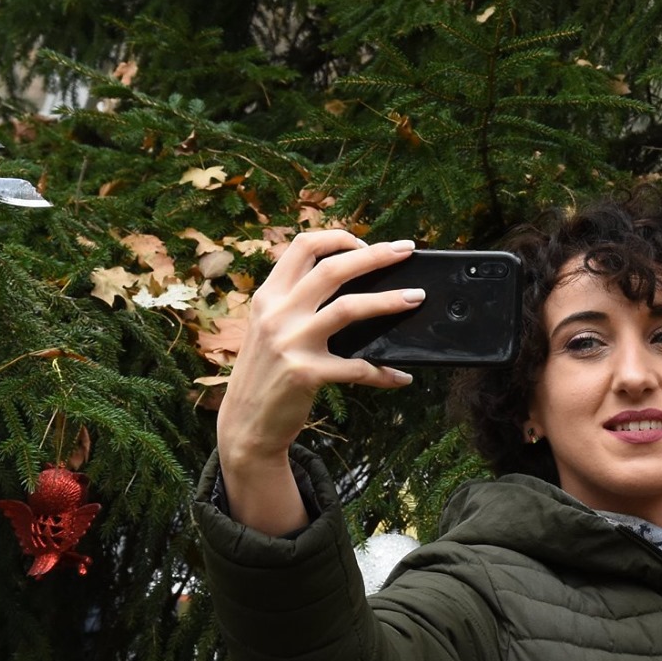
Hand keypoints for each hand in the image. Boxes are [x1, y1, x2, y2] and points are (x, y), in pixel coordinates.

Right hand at [214, 233, 419, 534]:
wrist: (245, 423)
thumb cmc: (267, 371)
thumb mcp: (269, 328)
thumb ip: (295, 302)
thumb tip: (349, 282)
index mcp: (268, 296)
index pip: (303, 247)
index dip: (338, 237)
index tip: (366, 242)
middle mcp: (276, 313)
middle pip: (332, 269)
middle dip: (375, 255)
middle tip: (405, 250)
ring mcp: (289, 343)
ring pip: (347, 308)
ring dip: (388, 301)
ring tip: (415, 297)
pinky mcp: (305, 374)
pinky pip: (356, 367)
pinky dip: (383, 372)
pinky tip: (400, 376)